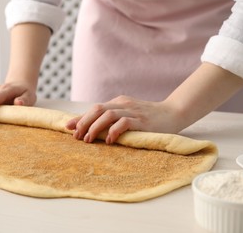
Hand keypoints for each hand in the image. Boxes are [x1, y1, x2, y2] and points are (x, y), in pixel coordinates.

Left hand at [65, 95, 181, 143]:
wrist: (174, 113)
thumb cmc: (148, 118)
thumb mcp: (128, 114)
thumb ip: (112, 118)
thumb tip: (91, 128)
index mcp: (118, 102)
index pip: (94, 108)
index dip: (80, 117)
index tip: (68, 127)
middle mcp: (123, 104)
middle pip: (97, 109)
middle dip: (84, 122)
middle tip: (76, 136)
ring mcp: (133, 111)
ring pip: (108, 115)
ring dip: (95, 127)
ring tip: (88, 140)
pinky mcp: (142, 120)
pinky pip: (124, 123)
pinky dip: (114, 131)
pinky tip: (109, 140)